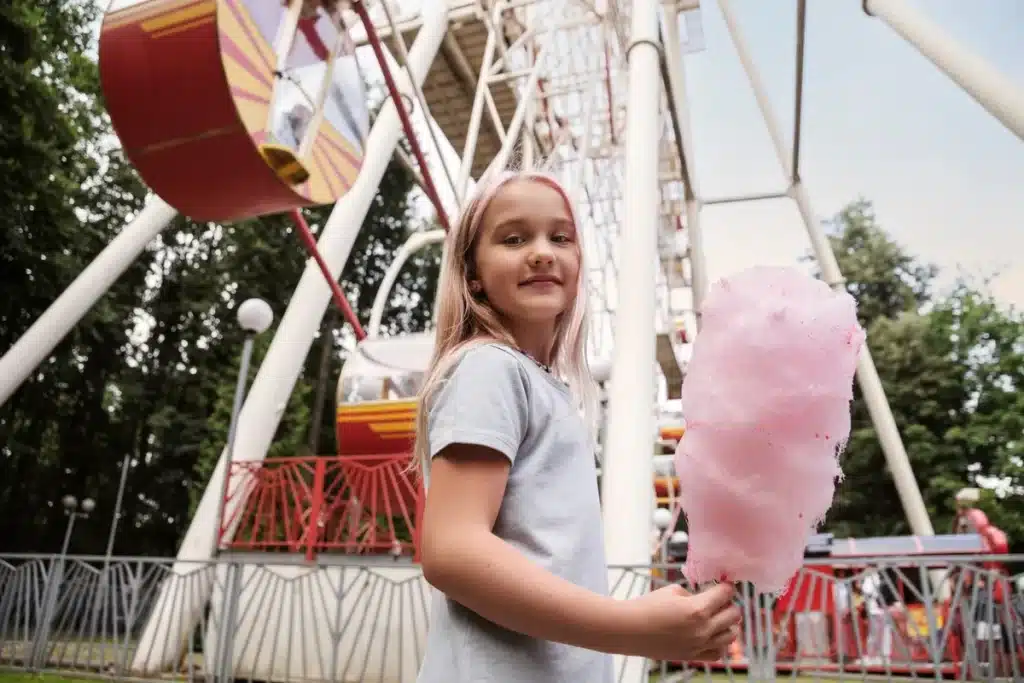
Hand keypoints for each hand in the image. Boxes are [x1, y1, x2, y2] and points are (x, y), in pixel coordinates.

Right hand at [617, 582, 741, 661]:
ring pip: (731, 635)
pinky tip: (712, 635)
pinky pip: (718, 652)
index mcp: (698, 609)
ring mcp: (699, 645)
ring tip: (718, 617)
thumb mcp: (672, 591)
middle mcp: (703, 629)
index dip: (727, 587)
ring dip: (728, 623)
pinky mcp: (692, 656)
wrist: (630, 629)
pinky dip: (720, 643)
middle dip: (729, 603)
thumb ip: (692, 595)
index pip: (725, 595)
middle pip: (734, 614)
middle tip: (720, 599)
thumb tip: (702, 598)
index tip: (725, 584)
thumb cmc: (647, 606)